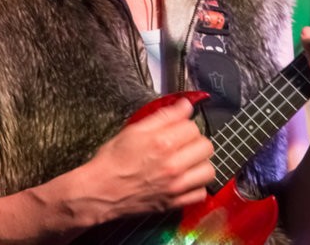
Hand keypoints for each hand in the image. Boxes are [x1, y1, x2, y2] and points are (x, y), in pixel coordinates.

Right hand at [84, 97, 214, 220]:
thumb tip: (185, 106)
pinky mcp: (174, 203)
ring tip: (188, 161)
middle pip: (206, 147)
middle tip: (183, 143)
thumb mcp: (134, 130)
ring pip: (209, 170)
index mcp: (162, 143)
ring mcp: (175, 186)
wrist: (100, 191)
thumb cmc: (113, 160)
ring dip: (200, 163)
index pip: (193, 126)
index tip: (177, 128)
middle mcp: (173, 165)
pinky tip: (186, 180)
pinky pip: (201, 193)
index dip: (185, 124)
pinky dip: (197, 186)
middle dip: (196, 141)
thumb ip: (163, 116)